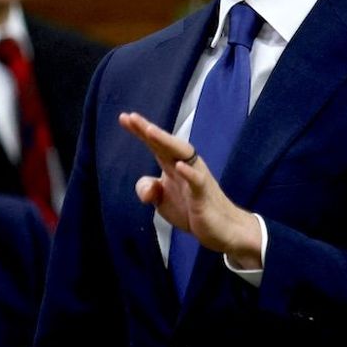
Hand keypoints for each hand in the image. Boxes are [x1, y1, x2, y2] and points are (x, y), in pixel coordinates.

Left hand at [119, 112, 262, 268]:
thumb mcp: (162, 202)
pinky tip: (179, 166)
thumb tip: (146, 190)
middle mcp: (185, 166)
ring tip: (150, 131)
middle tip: (131, 117)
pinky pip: (197, 181)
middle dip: (149, 130)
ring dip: (166, 142)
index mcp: (173, 166)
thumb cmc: (192, 210)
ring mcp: (196, 178)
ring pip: (182, 155)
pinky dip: (188, 173)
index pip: (155, 145)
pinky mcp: (204, 195)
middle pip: (166, 144)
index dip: (141, 132)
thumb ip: (148, 190)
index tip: (124, 118)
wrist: (222, 228)